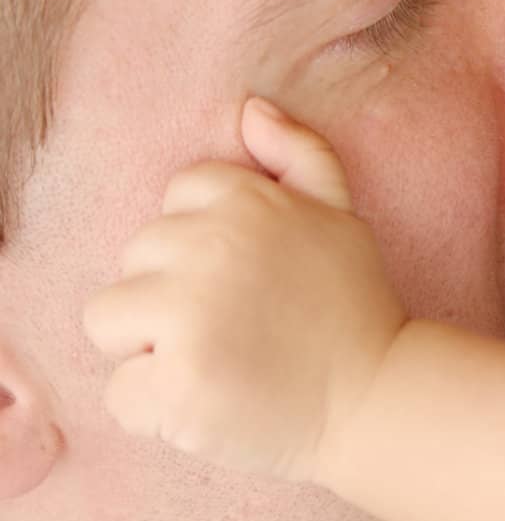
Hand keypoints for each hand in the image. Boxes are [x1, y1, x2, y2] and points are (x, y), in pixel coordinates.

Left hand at [83, 97, 406, 482]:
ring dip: (150, 351)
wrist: (380, 398)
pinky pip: (121, 392)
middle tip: (242, 330)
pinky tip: (212, 407)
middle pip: (132, 261)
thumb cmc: (355, 309)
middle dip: (174, 299)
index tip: (253, 282)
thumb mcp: (342, 216)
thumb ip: (300, 155)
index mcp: (247, 200)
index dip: (206, 249)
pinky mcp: (179, 382)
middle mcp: (212, 245)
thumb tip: (250, 108)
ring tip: (218, 367)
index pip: (174, 202)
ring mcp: (192, 313)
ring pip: (108, 320)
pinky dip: (156, 413)